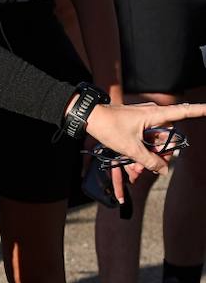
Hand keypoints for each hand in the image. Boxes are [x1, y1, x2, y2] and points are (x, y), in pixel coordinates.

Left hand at [84, 100, 205, 176]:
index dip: (200, 110)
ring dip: (147, 158)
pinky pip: (144, 141)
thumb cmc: (108, 127)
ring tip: (134, 172)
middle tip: (147, 169)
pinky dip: (140, 154)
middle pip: (168, 138)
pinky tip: (131, 168)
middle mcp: (153, 115)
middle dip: (159, 156)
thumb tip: (164, 170)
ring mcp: (144, 120)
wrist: (88, 117)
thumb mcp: (130, 148)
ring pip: (154, 143)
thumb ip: (150, 161)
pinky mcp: (136, 125)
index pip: (184, 111)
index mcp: (155, 115)